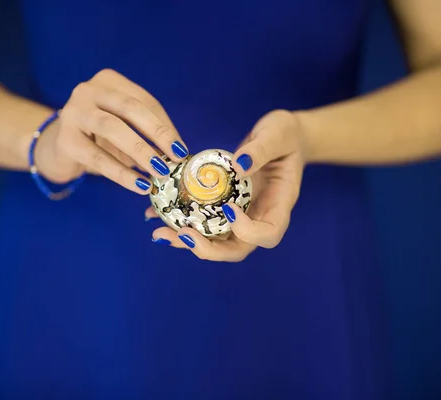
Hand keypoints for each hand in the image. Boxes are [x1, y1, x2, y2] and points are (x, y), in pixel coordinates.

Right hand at [34, 69, 188, 192]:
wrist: (60, 150)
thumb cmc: (100, 137)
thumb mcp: (126, 129)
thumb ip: (148, 134)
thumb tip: (177, 154)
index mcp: (109, 81)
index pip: (144, 101)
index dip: (165, 126)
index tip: (181, 149)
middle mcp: (89, 90)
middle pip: (130, 108)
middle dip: (156, 134)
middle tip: (175, 157)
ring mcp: (73, 112)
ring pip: (112, 128)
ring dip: (140, 151)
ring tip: (159, 172)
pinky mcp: (65, 139)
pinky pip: (97, 157)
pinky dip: (121, 173)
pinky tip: (138, 185)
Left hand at [149, 110, 304, 261]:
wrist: (281, 138)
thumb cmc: (285, 135)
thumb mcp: (277, 134)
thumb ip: (260, 149)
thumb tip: (239, 165)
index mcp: (279, 205)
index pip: (268, 233)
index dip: (247, 231)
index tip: (229, 208)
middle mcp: (259, 217)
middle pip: (237, 249)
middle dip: (208, 249)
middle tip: (182, 235)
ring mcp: (240, 216)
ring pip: (215, 241)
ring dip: (187, 241)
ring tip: (160, 233)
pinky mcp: (224, 208)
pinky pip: (203, 221)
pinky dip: (180, 222)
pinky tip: (155, 213)